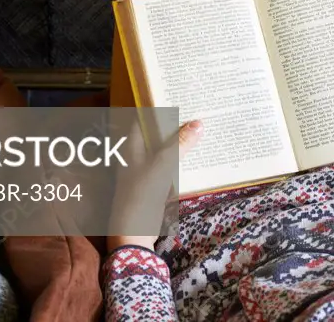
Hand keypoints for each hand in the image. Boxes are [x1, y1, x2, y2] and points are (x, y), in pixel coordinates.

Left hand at [106, 119, 202, 252]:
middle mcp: (136, 157)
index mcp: (132, 147)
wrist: (132, 237)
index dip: (158, 107)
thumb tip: (199, 122)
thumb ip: (179, 144)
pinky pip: (169, 167)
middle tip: (197, 110)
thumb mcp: (162, 167)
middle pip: (156, 134)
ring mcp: (144, 172)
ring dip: (179, 142)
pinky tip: (197, 157)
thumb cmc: (141, 197)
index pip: (143, 118)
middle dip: (174, 124)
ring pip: (164, 150)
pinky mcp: (153, 187)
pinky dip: (181, 160)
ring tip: (201, 128)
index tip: (177, 95)